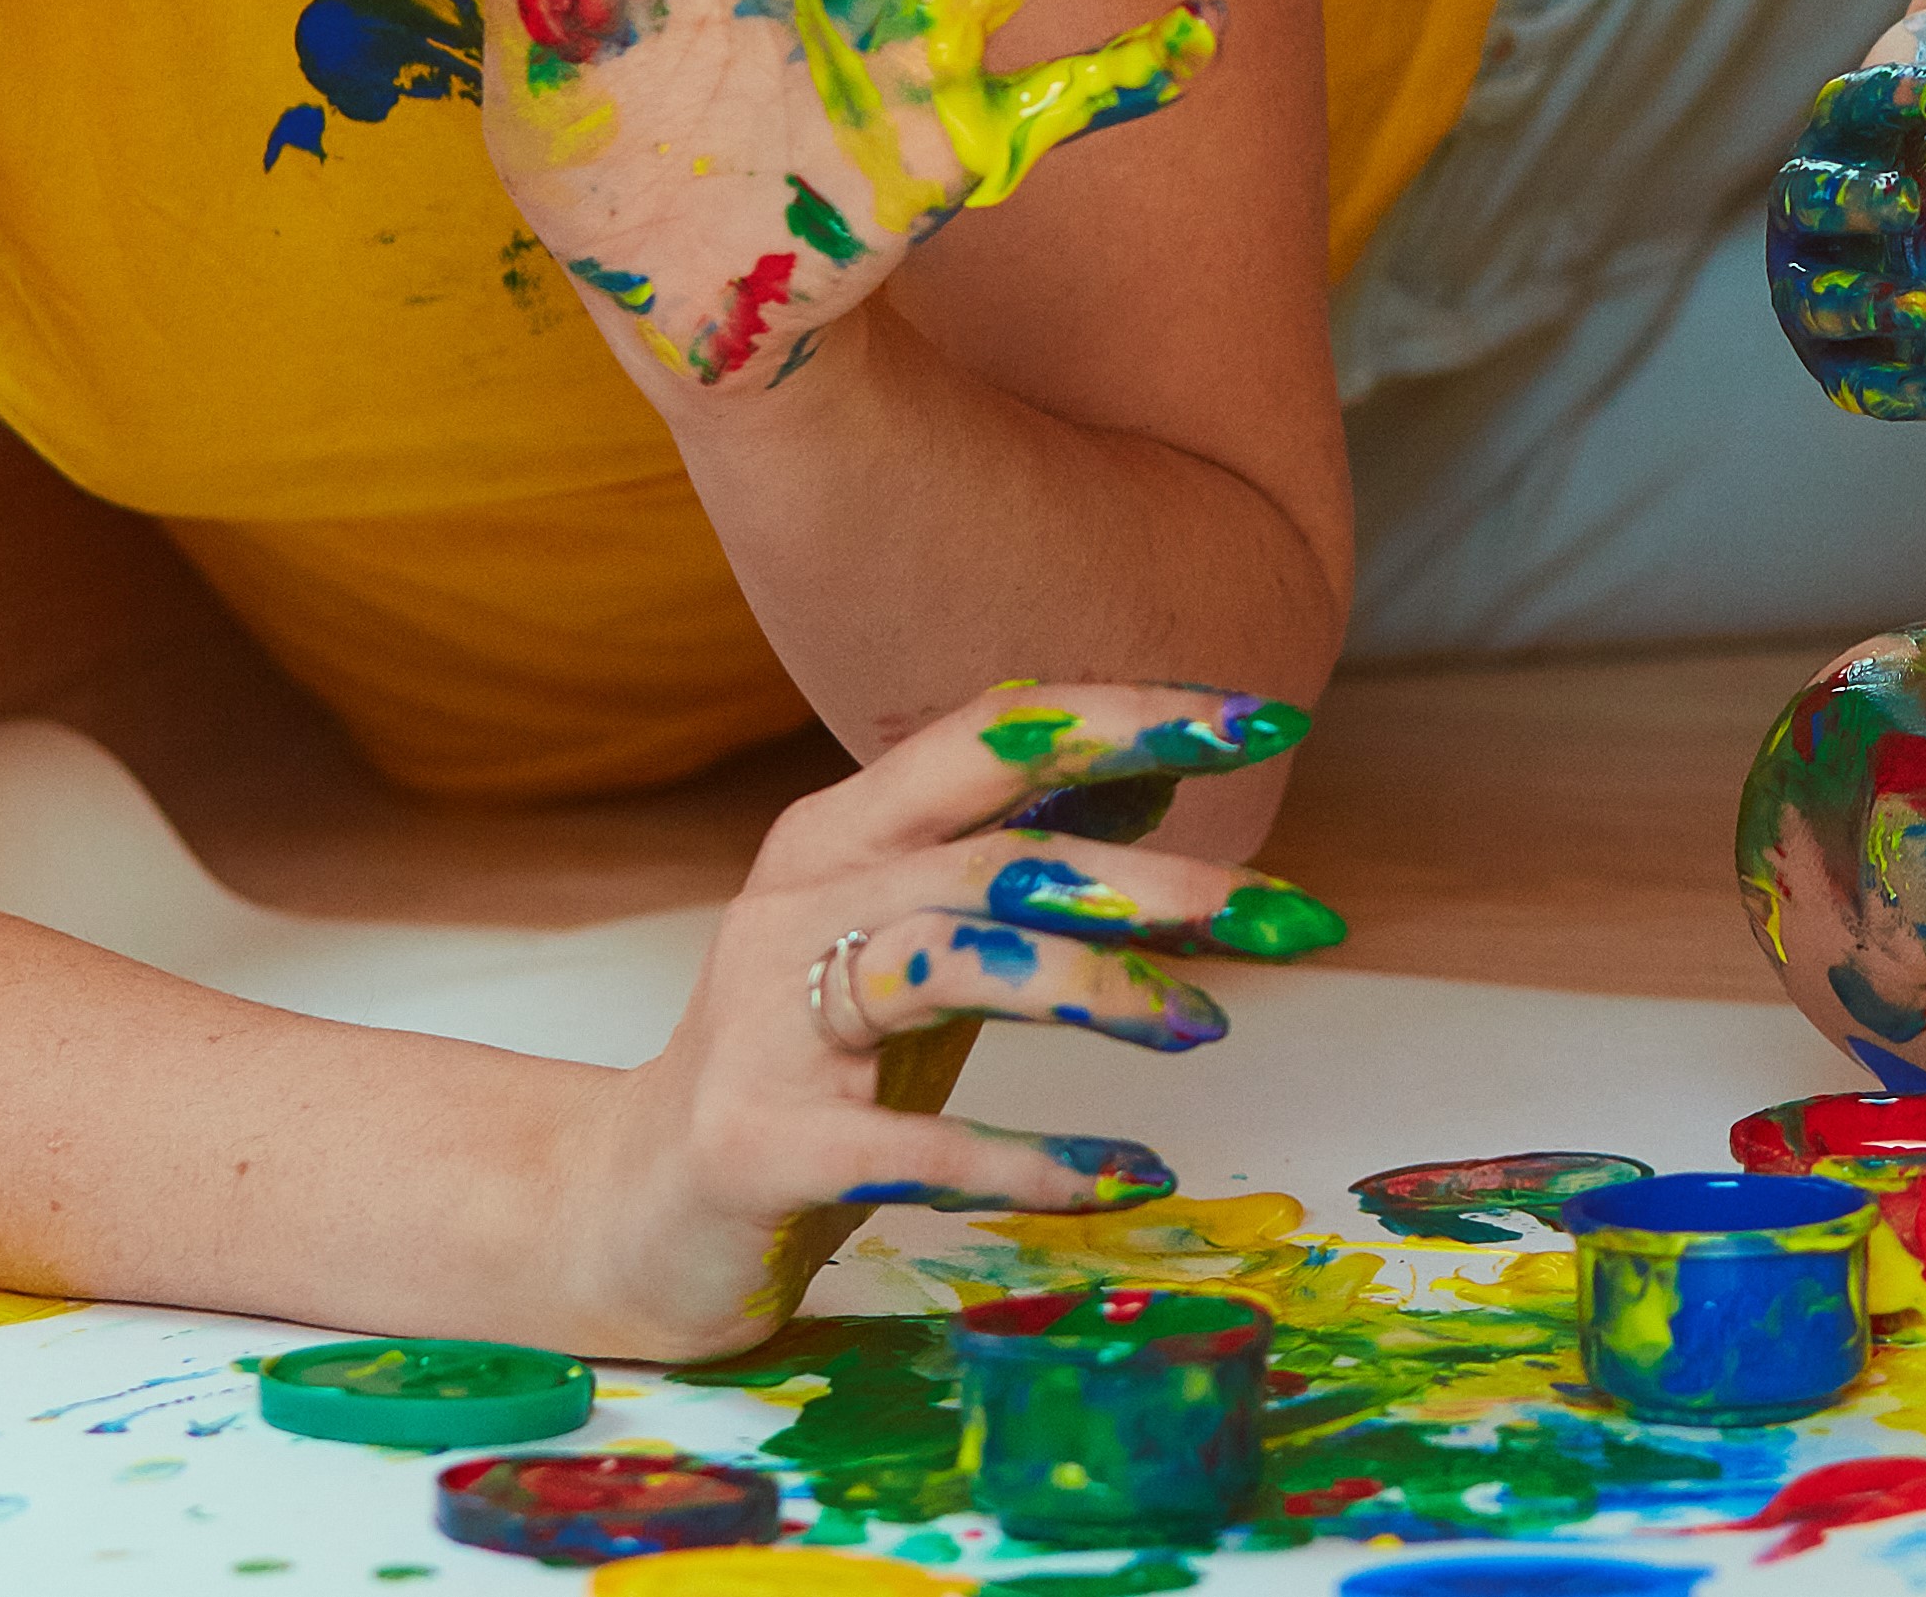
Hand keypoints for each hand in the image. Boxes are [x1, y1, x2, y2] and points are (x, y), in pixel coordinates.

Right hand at [557, 680, 1343, 1359]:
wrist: (631, 1209)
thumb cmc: (812, 1062)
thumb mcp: (922, 939)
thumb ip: (1021, 853)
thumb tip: (1161, 761)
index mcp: (843, 829)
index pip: (996, 734)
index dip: (1130, 717)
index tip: (1268, 716)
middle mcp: (799, 900)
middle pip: (997, 856)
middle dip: (1158, 880)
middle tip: (1294, 918)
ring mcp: (769, 1019)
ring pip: (951, 963)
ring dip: (1096, 991)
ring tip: (1206, 1029)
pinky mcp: (760, 1143)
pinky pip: (914, 1148)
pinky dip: (1032, 1160)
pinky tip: (1128, 1176)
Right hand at [1768, 0, 1925, 420]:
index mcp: (1842, 137)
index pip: (1845, 109)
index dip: (1883, 99)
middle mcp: (1815, 213)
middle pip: (1808, 201)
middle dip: (1849, 203)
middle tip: (1905, 202)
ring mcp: (1826, 288)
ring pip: (1819, 298)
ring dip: (1866, 303)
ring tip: (1925, 308)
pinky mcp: (1852, 359)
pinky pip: (1859, 381)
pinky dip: (1898, 391)